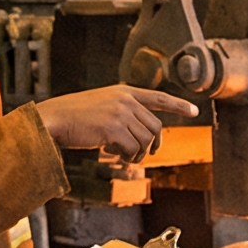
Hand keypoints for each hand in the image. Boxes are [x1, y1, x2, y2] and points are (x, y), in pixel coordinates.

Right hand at [34, 86, 198, 159]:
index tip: (194, 110)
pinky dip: (128, 156)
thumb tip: (142, 136)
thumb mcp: (101, 106)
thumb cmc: (74, 116)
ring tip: (125, 156)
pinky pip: (133, 148)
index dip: (178, 105)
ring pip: (146, 140)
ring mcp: (120, 113)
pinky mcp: (113, 128)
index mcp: (123, 91)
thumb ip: (122, 113)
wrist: (54, 119)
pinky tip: (115, 155)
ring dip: (138, 154)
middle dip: (154, 144)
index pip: (158, 96)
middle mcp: (125, 100)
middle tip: (146, 154)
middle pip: (155, 126)